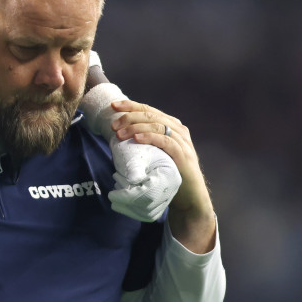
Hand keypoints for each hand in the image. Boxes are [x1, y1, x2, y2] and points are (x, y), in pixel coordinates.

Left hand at [109, 100, 216, 252]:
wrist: (188, 196)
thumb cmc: (167, 173)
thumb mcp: (153, 153)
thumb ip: (143, 142)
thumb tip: (117, 136)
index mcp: (171, 126)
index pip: (149, 110)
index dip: (131, 106)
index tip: (113, 105)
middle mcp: (178, 130)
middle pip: (151, 114)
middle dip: (130, 116)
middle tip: (113, 124)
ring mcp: (182, 142)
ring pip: (157, 125)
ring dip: (136, 127)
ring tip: (120, 133)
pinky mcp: (183, 155)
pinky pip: (166, 141)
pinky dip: (150, 137)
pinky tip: (137, 139)